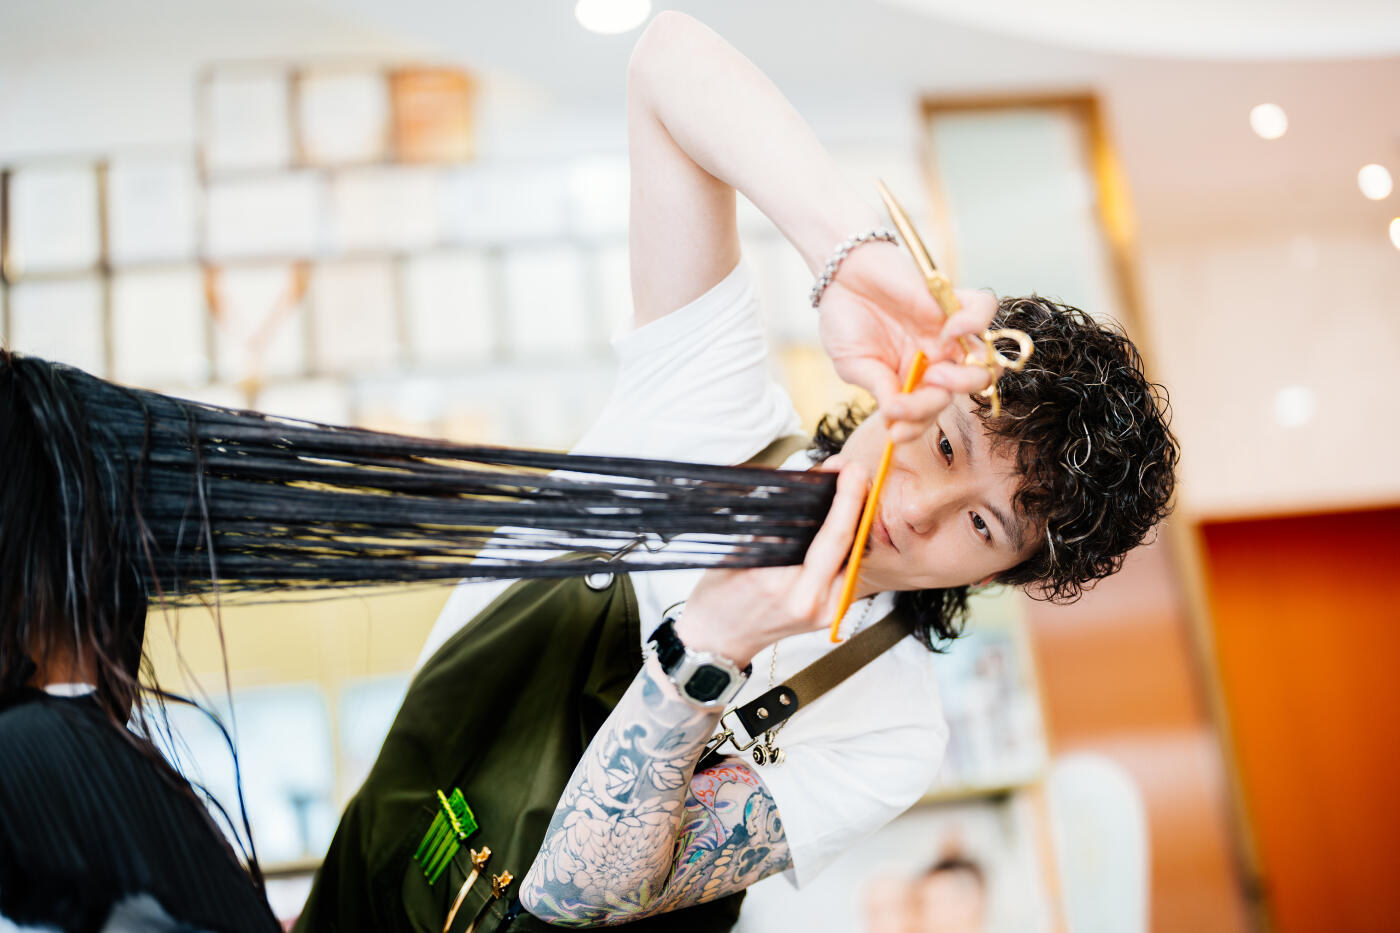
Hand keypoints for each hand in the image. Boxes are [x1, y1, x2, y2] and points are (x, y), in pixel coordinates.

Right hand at [674, 458, 867, 666]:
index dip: (846, 498)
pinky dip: (847, 542)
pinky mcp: (831, 614)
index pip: (832, 536)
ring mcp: (826, 612)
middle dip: (857, 501)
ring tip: (850, 488)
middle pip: (851, 544)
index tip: (849, 469)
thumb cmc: (720, 596)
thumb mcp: (740, 552)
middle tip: (855, 471)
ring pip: (854, 555)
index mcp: (786, 587)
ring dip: (856, 520)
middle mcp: (813, 602)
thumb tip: (807, 486)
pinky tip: (845, 520)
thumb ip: (778, 524)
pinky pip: (846, 569)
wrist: (718, 641)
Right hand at [817, 241, 998, 442]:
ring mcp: (948, 333)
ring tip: (935, 372)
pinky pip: (984, 311)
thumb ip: (880, 388)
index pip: (927, 412)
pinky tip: (950, 329)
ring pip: (984, 362)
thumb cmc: (845, 320)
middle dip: (937, 404)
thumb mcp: (854, 364)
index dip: (915, 427)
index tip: (895, 434)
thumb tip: (894, 418)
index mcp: (912, 380)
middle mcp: (937, 359)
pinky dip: (976, 323)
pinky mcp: (952, 300)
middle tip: (912, 396)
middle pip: (960, 392)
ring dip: (966, 378)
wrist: (840, 274)